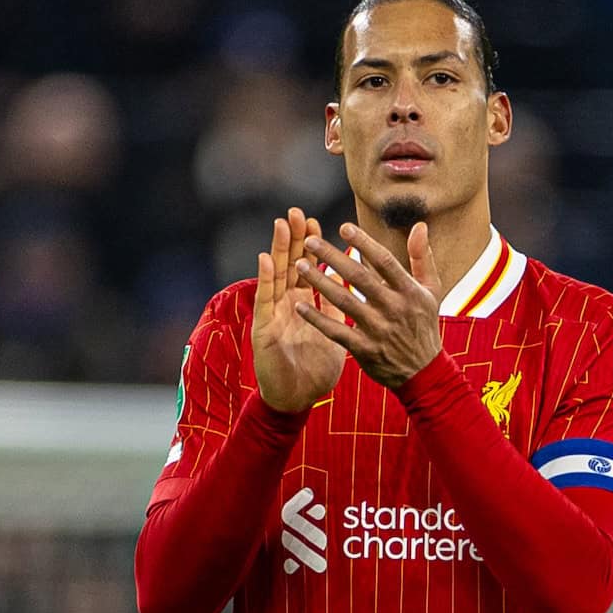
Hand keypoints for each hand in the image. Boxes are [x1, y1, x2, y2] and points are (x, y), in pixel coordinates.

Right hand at [252, 208, 345, 411]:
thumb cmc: (315, 369)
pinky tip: (265, 259)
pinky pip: (265, 301)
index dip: (311, 247)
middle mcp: (287, 305)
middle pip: (290, 265)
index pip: (308, 269)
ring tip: (281, 225)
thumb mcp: (333, 332)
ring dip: (278, 250)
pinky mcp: (264, 329)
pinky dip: (264, 279)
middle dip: (293, 239)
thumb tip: (348, 279)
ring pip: (276, 276)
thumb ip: (338, 305)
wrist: (298, 399)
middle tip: (296, 212)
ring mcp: (274, 314)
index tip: (317, 222)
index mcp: (304, 304)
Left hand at [295, 221, 443, 388]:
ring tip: (300, 265)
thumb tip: (419, 225)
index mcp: (409, 291)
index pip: (384, 261)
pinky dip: (317, 319)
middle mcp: (394, 308)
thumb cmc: (424, 325)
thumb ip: (422, 257)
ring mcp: (378, 330)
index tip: (343, 227)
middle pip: (359, 278)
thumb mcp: (431, 290)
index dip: (364, 243)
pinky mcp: (364, 349)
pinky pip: (336, 331)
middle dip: (333, 257)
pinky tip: (300, 305)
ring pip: (344, 301)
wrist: (423, 372)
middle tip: (310, 241)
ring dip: (319, 282)